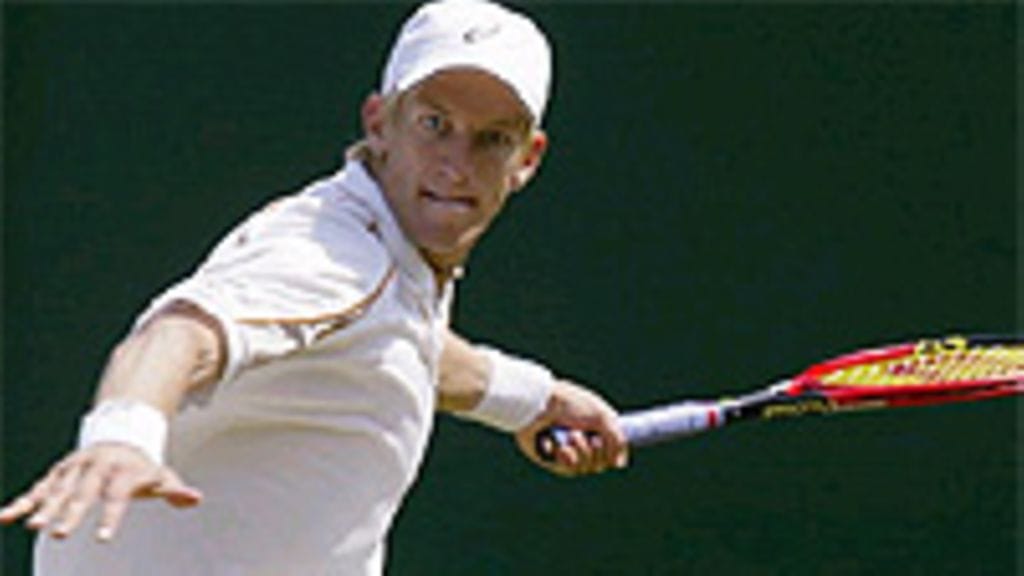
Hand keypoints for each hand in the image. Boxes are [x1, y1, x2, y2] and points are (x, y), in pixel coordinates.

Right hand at [0, 443, 201, 541]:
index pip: (116, 495)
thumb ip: (175, 490)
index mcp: (123, 470)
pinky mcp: (59, 473)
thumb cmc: (142, 466)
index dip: (110, 516)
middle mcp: (97, 467)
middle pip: (83, 492)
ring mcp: (75, 469)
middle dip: (71, 513)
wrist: (122, 435)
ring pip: (58, 489)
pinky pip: (37, 489)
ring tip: (34, 526)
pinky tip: (4, 518)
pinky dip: (21, 503)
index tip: (103, 539)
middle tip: (58, 534)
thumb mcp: (161, 476)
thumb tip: (195, 499)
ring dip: (44, 508)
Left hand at [515, 380, 628, 476]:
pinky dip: (564, 457)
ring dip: (581, 452)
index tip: (607, 442)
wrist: (538, 403)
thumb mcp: (602, 416)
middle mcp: (581, 439)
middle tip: (588, 437)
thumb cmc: (570, 403)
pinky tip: (555, 444)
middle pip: (599, 463)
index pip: (611, 450)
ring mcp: (565, 450)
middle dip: (596, 452)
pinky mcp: (550, 458)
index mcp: (594, 426)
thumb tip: (619, 464)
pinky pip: (566, 469)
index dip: (612, 451)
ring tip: (570, 435)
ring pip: (584, 467)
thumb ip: (617, 439)